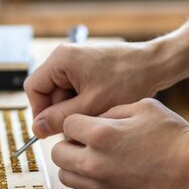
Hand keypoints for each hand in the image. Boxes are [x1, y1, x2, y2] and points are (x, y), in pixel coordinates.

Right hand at [25, 41, 163, 136]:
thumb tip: (38, 129)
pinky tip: (100, 108)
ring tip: (95, 115)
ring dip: (74, 109)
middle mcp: (64, 57)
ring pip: (62, 94)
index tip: (52, 130)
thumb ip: (62, 118)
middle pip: (47, 92)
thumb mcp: (92, 105)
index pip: (34, 89)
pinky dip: (84, 103)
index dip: (40, 112)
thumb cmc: (129, 79)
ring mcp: (76, 62)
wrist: (155, 65)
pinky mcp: (87, 68)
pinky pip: (75, 90)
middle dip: (61, 112)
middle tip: (81, 125)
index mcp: (60, 60)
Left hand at [52, 98, 188, 188]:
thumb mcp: (143, 107)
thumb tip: (94, 118)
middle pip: (57, 152)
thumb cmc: (174, 136)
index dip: (77, 120)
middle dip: (68, 143)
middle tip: (85, 139)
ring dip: (73, 163)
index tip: (88, 122)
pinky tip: (102, 170)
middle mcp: (96, 161)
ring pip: (65, 174)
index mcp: (102, 134)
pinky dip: (85, 180)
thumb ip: (111, 110)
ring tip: (92, 155)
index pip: (66, 124)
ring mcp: (102, 184)